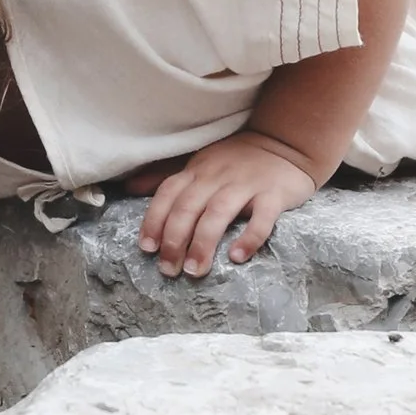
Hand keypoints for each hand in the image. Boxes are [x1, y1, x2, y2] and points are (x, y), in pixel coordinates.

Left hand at [129, 131, 318, 280]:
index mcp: (197, 170)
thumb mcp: (199, 163)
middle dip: (174, 240)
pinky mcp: (274, 194)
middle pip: (188, 207)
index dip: (154, 221)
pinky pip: (262, 217)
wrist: (286, 144)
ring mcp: (246, 184)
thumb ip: (167, 177)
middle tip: (169, 270)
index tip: (147, 249)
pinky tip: (237, 257)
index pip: (168, 194)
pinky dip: (249, 237)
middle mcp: (217, 176)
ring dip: (203, 243)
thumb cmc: (237, 160)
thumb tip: (130, 188)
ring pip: (218, 213)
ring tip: (195, 270)